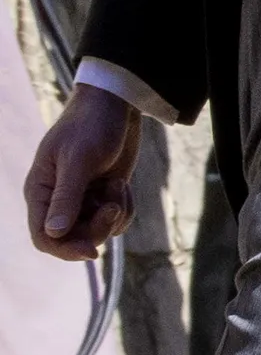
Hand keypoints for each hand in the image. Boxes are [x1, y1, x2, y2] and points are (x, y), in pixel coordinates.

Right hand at [24, 83, 140, 260]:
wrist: (117, 104)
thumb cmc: (91, 125)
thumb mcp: (79, 159)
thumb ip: (67, 196)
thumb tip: (53, 234)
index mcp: (42, 192)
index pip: (44, 238)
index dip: (65, 250)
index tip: (92, 250)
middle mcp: (59, 200)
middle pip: (75, 239)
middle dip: (98, 228)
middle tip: (114, 205)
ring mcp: (83, 198)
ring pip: (99, 231)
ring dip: (114, 214)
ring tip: (117, 184)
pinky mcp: (105, 194)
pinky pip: (116, 219)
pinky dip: (124, 207)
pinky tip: (122, 184)